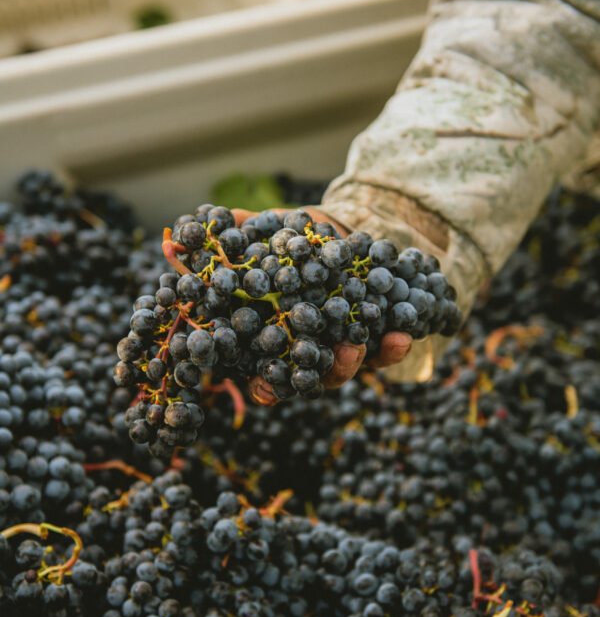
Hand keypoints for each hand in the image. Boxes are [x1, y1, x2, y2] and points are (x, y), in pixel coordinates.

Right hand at [232, 207, 411, 405]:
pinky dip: (393, 347)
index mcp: (267, 338)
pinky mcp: (372, 338)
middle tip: (321, 359)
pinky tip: (402, 337)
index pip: (263, 375)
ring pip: (343, 368)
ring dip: (352, 362)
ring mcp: (337, 348)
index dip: (264, 385)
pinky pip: (383, 352)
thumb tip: (183, 233)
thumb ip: (231, 237)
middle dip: (313, 374)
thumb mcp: (261, 231)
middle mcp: (301, 351)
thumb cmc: (286, 236)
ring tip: (358, 346)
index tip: (267, 387)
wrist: (337, 229)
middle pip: (305, 377)